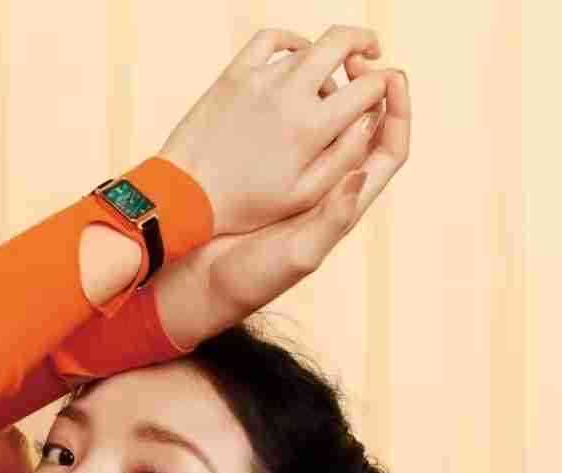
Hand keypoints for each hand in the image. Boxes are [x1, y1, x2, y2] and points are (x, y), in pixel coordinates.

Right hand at [151, 61, 408, 346]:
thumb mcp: (298, 255)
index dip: (399, 113)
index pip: (390, 151)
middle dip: (371, 90)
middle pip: (369, 129)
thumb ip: (332, 220)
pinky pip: (300, 129)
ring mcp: (302, 178)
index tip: (390, 78)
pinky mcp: (273, 170)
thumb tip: (358, 176)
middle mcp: (331, 188)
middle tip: (353, 59)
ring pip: (334, 122)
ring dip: (336, 91)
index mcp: (346, 206)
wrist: (204, 282)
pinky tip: (289, 87)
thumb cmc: (252, 278)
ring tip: (324, 65)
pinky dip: (304, 104)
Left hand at [159, 25, 390, 236]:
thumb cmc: (247, 204)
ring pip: (309, 46)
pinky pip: (272, 39)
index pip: (369, 86)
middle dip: (365, 44)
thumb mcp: (303, 194)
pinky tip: (295, 57)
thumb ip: (344, 156)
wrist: (185, 196)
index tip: (383, 92)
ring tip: (326, 80)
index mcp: (314, 126)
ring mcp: (261, 77)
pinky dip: (291, 42)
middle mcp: (291, 92)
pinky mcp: (235, 72)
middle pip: (344, 40)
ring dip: (326, 58)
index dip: (385, 85)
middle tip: (371, 55)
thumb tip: (372, 118)